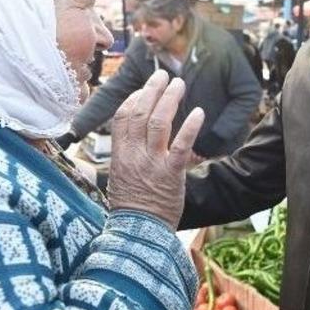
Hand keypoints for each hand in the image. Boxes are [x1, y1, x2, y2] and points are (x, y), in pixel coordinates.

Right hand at [107, 70, 203, 228]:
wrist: (138, 234)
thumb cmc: (129, 209)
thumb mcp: (115, 181)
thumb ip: (117, 160)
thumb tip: (111, 149)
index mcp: (120, 155)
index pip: (122, 117)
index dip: (133, 99)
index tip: (144, 90)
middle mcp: (134, 155)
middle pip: (140, 113)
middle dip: (152, 90)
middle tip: (163, 75)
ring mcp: (152, 163)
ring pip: (158, 123)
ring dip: (169, 100)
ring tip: (179, 84)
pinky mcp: (171, 174)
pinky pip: (181, 145)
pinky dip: (190, 127)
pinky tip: (199, 112)